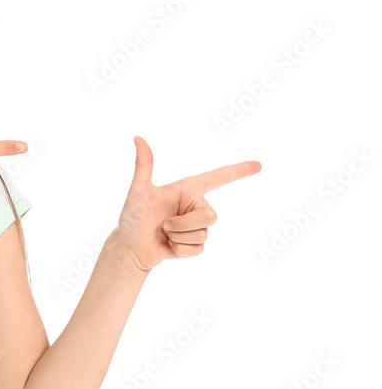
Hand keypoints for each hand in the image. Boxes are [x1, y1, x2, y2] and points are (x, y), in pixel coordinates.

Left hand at [110, 136, 261, 273]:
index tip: (258, 165)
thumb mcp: (139, 191)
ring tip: (164, 234)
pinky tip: (168, 247)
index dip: (237, 171)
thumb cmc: (132, 218)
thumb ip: (144, 166)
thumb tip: (138, 138)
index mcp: (187, 190)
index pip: (217, 178)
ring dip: (179, 237)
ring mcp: (196, 226)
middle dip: (184, 224)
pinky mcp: (195, 244)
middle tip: (163, 225)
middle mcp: (195, 206)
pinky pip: (198, 249)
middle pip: (210, 216)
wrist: (130, 249)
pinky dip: (180, 250)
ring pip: (203, 234)